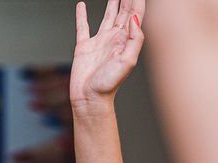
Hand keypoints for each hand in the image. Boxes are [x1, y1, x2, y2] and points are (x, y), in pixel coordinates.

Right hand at [70, 0, 143, 116]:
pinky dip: (81, 16)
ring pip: (107, 16)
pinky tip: (81, 6)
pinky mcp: (83, 47)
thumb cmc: (108, 85)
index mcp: (126, 40)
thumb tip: (134, 18)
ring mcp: (99, 41)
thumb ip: (135, 39)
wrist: (89, 98)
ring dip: (112, 2)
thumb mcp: (127, 62)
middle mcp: (114, 38)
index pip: (135, 13)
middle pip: (123, 11)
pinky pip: (82, 27)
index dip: (137, 0)